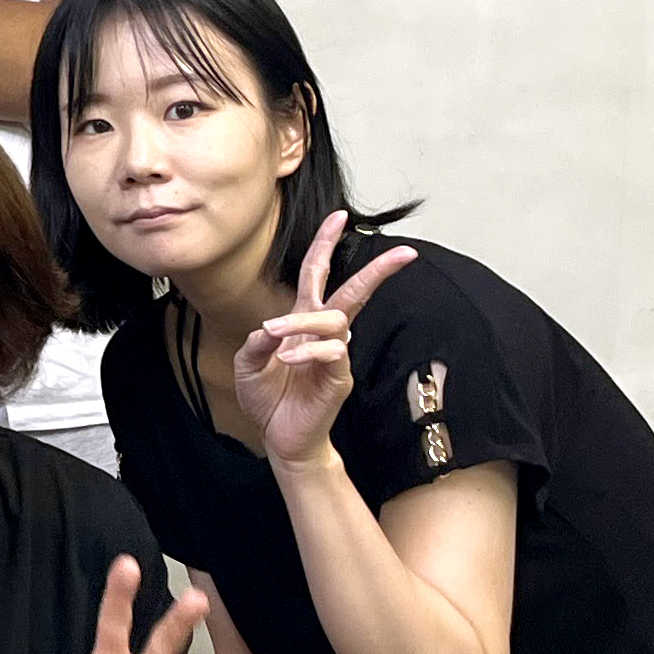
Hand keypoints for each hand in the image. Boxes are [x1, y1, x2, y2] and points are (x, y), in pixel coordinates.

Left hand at [234, 212, 419, 478]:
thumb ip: (255, 342)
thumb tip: (269, 326)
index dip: (325, 245)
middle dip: (377, 270)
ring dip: (304, 320)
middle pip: (353, 293)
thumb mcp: (247, 364)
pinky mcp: (339, 379)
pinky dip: (308, 351)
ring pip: (335, 321)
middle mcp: (323, 334)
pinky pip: (332, 353)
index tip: (339, 216)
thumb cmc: (268, 399)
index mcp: (302, 321)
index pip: (317, 275)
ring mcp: (335, 356)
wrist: (280, 438)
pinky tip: (288, 358)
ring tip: (276, 332)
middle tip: (405, 252)